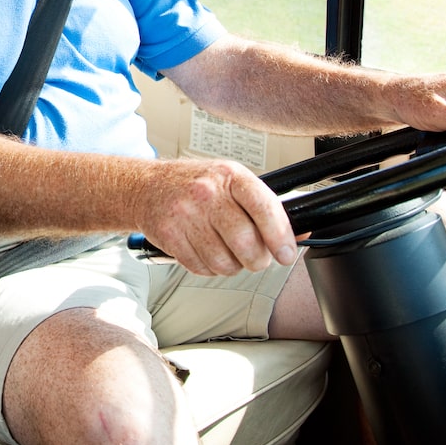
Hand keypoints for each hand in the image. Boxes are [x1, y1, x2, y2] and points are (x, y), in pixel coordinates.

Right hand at [135, 158, 296, 276]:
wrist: (147, 187)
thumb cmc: (195, 185)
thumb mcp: (232, 183)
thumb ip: (264, 207)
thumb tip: (298, 235)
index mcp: (229, 176)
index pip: (264, 208)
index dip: (280, 237)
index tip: (286, 254)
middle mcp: (207, 193)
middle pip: (246, 243)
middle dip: (256, 259)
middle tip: (255, 257)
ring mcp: (185, 214)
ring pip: (225, 262)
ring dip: (232, 266)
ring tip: (225, 251)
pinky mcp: (169, 235)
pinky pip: (202, 268)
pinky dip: (209, 268)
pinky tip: (205, 251)